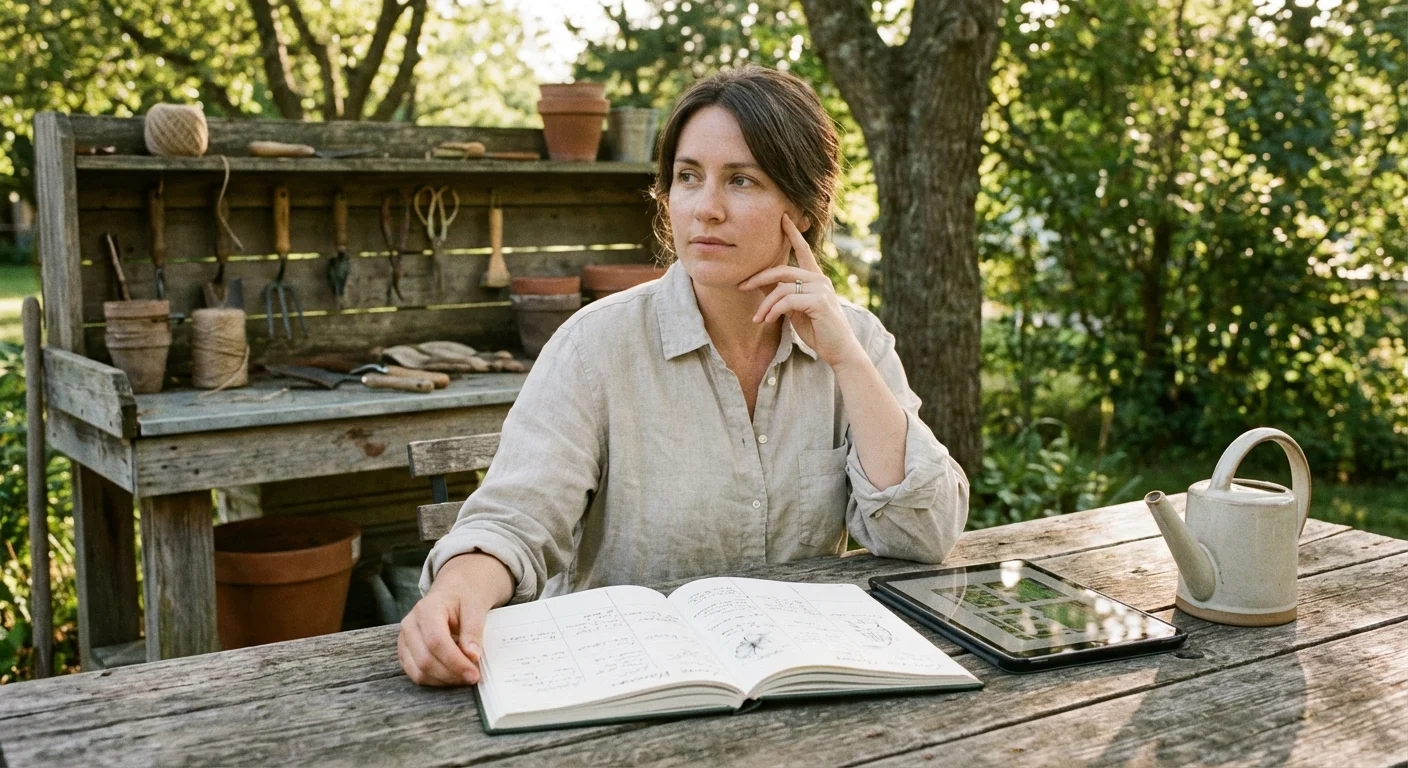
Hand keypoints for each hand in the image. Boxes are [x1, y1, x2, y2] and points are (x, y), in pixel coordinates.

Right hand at [397, 567, 490, 686]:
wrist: (452, 591)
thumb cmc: (463, 598)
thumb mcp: (475, 607)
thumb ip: (473, 631)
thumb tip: (472, 656)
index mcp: (427, 609)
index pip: (436, 642)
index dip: (455, 662)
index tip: (474, 673)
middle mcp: (410, 624)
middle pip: (425, 659)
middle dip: (451, 674)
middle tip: (473, 677)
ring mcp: (404, 639)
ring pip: (418, 671)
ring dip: (444, 680)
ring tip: (464, 677)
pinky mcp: (405, 652)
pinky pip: (415, 674)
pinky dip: (435, 680)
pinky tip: (452, 677)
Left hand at [738, 213, 865, 367]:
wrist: (839, 350)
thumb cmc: (817, 330)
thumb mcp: (795, 310)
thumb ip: (782, 294)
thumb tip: (759, 282)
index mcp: (815, 278)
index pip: (803, 250)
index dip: (792, 234)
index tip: (783, 218)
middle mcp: (819, 279)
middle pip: (782, 270)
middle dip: (758, 278)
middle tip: (741, 287)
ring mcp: (821, 289)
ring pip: (781, 288)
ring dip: (765, 304)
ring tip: (757, 319)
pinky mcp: (819, 302)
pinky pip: (787, 301)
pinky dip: (773, 311)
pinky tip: (768, 321)